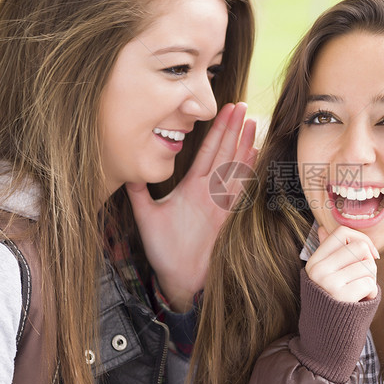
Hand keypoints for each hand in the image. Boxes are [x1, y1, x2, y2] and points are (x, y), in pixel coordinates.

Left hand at [126, 102, 256, 311]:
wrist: (178, 278)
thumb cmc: (164, 251)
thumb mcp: (146, 216)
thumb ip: (138, 193)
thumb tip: (126, 170)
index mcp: (192, 187)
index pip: (206, 152)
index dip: (215, 131)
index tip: (223, 111)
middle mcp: (209, 191)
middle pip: (224, 153)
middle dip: (233, 129)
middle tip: (242, 105)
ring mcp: (221, 203)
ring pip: (235, 167)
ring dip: (244, 145)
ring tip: (252, 123)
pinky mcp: (229, 217)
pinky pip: (241, 189)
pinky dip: (249, 172)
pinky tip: (257, 154)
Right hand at [304, 225, 379, 302]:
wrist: (326, 337)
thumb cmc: (330, 301)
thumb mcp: (323, 276)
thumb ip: (326, 253)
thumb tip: (322, 229)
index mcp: (314, 262)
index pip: (341, 232)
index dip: (362, 239)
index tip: (370, 254)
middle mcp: (319, 270)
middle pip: (360, 248)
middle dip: (369, 263)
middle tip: (362, 279)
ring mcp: (329, 283)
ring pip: (368, 266)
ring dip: (371, 280)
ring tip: (359, 292)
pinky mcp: (342, 297)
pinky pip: (370, 283)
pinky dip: (371, 293)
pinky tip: (360, 301)